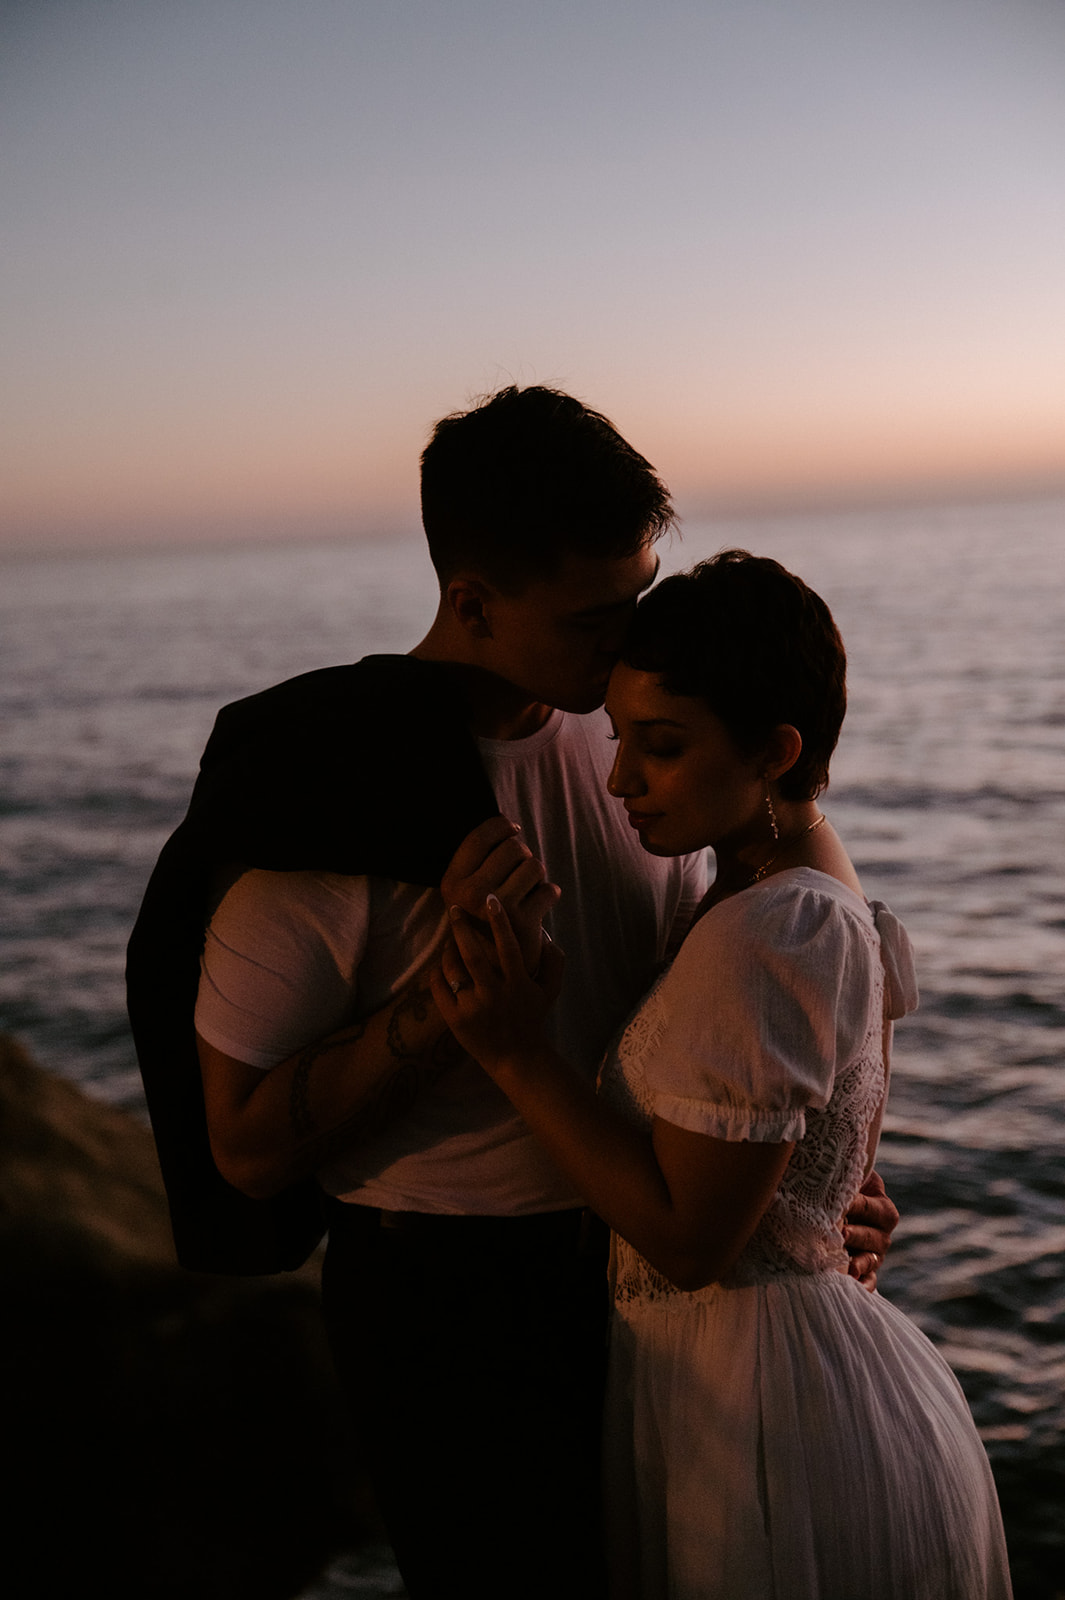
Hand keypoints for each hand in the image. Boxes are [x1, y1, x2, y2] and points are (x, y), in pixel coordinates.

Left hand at [431, 895, 564, 1070]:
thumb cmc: (532, 1019)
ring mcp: (473, 1008)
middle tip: (454, 908)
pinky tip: (441, 965)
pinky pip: (439, 989)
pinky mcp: (456, 1020)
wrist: (516, 1058)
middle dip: (462, 928)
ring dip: (448, 949)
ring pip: (453, 969)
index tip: (490, 899)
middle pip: (473, 954)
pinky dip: (437, 973)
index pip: (508, 946)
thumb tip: (543, 932)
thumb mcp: (551, 990)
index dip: (499, 921)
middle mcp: (495, 994)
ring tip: (449, 940)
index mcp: (518, 984)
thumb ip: (554, 960)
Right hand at [440, 816, 559, 973]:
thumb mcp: (465, 890)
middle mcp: (471, 893)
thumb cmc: (482, 920)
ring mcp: (498, 909)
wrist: (491, 969)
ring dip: (536, 876)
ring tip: (526, 891)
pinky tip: (538, 905)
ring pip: (535, 866)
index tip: (512, 829)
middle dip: (523, 856)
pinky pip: (550, 890)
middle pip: (514, 848)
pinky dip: (549, 895)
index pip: (481, 836)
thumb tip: (506, 823)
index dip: (501, 825)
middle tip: (518, 873)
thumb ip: (479, 860)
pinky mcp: (523, 922)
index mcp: (452, 881)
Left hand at [842, 1170, 898, 1291]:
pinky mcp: (866, 1273)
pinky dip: (863, 1286)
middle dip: (857, 1235)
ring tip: (848, 1265)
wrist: (825, 1206)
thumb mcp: (846, 1179)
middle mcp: (882, 1234)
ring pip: (872, 1261)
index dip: (856, 1206)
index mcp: (883, 1208)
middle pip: (875, 1237)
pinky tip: (853, 1288)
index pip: (871, 1208)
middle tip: (840, 1232)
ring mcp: (875, 1255)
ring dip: (860, 1263)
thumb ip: (846, 1175)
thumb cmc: (835, 1188)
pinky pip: (869, 1283)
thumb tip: (835, 1167)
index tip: (840, 1204)